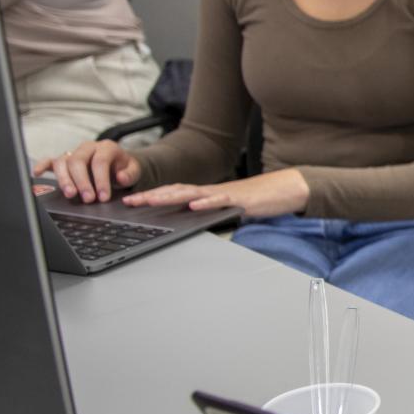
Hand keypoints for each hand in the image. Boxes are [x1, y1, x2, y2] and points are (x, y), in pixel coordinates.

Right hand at [33, 140, 141, 203]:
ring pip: (63, 162)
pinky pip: (50, 160)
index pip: (100, 162)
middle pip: (78, 161)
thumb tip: (121, 178)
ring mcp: (74, 153)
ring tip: (70, 195)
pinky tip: (36, 173)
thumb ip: (130, 174)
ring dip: (64, 179)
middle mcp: (88, 148)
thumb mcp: (134, 170)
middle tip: (88, 199)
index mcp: (106, 147)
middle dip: (82, 182)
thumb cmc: (124, 167)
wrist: (118, 163)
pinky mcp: (64, 160)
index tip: (103, 197)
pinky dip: (42, 165)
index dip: (101, 180)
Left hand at [123, 168, 309, 217]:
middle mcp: (211, 191)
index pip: (174, 194)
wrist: (284, 189)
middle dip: (151, 196)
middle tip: (128, 200)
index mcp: (206, 195)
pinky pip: (220, 200)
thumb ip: (210, 214)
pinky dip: (206, 203)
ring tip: (152, 200)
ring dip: (170, 196)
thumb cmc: (258, 201)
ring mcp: (224, 194)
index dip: (152, 196)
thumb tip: (193, 223)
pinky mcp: (239, 199)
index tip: (130, 201)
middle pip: (175, 191)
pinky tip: (194, 206)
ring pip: (192, 193)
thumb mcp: (228, 210)